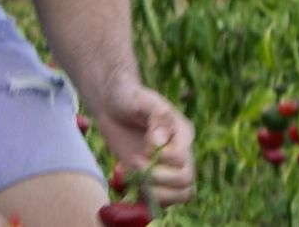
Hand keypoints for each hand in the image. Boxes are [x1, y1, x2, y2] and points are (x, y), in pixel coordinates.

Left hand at [94, 83, 195, 206]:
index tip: (142, 146)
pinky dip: (146, 200)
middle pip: (186, 182)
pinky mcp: (153, 177)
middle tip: (134, 162)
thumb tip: (159, 142)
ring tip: (133, 175)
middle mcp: (180, 154)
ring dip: (155, 193)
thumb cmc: (128, 97)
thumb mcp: (141, 98)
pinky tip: (129, 184)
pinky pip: (161, 201)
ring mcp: (167, 168)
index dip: (160, 157)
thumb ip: (156, 115)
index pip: (181, 159)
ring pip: (180, 196)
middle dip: (158, 178)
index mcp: (182, 134)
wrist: (112, 104)